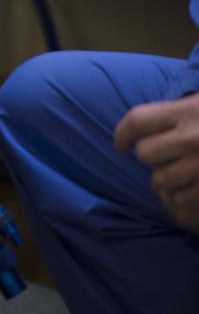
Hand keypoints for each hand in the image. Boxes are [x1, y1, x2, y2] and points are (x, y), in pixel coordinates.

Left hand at [115, 92, 198, 230]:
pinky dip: (181, 200)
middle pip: (145, 154)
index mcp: (189, 111)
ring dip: (165, 180)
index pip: (138, 121)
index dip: (123, 133)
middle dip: (150, 157)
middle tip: (161, 156)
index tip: (121, 144)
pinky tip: (190, 192)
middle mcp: (193, 139)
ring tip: (179, 175)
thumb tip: (149, 128)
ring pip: (161, 181)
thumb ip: (182, 112)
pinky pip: (182, 202)